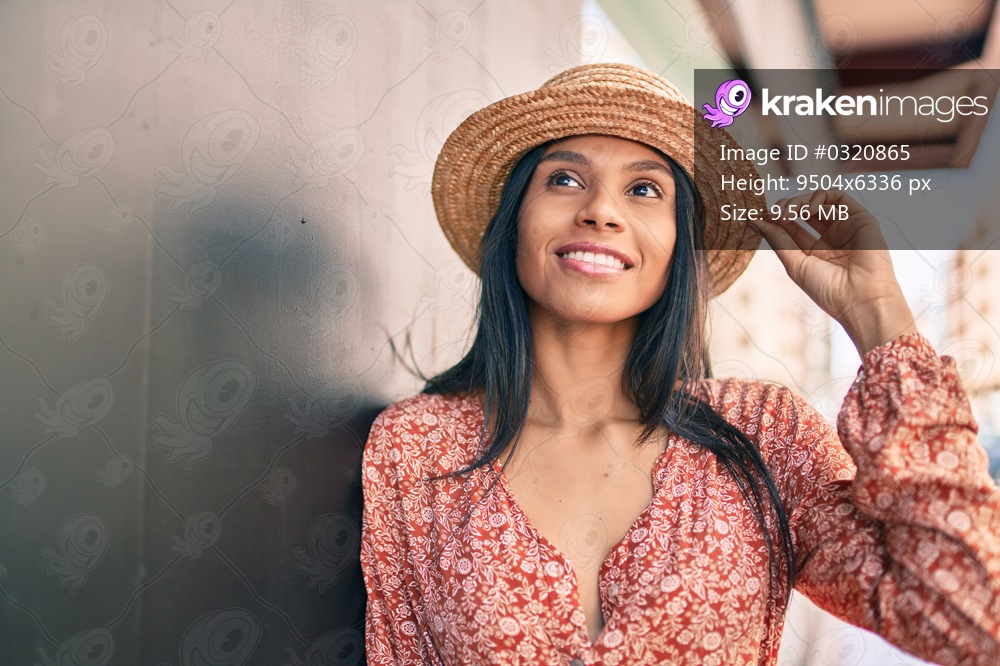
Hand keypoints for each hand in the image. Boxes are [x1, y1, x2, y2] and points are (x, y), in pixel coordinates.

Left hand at [751, 188, 916, 356]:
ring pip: (818, 201)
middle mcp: (830, 239)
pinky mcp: (860, 219)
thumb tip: (754, 221)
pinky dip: (820, 196)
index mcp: (814, 252)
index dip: (774, 219)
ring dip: (799, 201)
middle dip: (785, 207)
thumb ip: (777, 239)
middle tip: (773, 212)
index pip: (790, 227)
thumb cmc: (828, 289)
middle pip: (803, 212)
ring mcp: (845, 228)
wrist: (860, 298)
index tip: (759, 217)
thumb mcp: (795, 263)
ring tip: (788, 211)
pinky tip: (809, 209)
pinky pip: (838, 197)